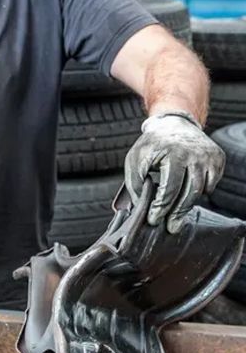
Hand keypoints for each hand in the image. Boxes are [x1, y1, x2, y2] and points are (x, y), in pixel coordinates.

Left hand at [124, 112, 224, 233]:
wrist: (174, 124)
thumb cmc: (151, 145)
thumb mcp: (134, 161)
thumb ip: (135, 184)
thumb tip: (139, 208)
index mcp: (172, 153)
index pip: (169, 188)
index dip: (161, 208)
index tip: (154, 220)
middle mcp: (194, 154)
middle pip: (189, 192)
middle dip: (177, 213)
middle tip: (170, 227)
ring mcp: (208, 156)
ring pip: (201, 190)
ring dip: (187, 206)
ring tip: (176, 217)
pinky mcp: (217, 158)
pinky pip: (211, 184)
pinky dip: (200, 192)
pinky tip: (187, 193)